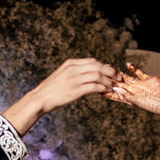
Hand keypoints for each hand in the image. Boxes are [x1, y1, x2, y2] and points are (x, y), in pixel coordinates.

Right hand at [2, 58, 116, 134]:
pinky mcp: (75, 90)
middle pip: (98, 66)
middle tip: (118, 78)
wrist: (40, 98)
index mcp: (71, 63)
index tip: (112, 72)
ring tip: (114, 86)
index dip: (105, 66)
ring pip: (98, 76)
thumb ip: (74, 72)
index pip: (93, 61)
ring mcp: (74, 79)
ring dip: (109, 81)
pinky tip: (107, 91)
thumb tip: (88, 74)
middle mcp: (73, 69)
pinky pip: (94, 87)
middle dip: (111, 72)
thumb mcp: (62, 75)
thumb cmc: (51, 90)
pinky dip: (103, 88)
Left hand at [105, 65, 159, 130]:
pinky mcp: (148, 79)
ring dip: (119, 73)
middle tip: (100, 73)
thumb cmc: (157, 106)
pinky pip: (138, 73)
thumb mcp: (140, 102)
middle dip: (110, 80)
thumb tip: (115, 89)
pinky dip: (133, 68)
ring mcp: (140, 85)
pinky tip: (128, 63)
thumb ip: (128, 95)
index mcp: (130, 99)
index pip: (115, 95)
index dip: (106, 91)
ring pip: (126, 78)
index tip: (96, 87)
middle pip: (119, 85)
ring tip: (111, 67)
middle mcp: (133, 92)